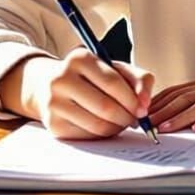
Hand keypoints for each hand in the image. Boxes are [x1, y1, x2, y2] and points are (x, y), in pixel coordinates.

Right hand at [2, 50, 154, 139]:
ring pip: (97, 125)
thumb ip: (138, 79)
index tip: (143, 109)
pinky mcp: (53, 124)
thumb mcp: (114, 68)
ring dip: (117, 128)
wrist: (49, 84)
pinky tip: (105, 127)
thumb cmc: (90, 76)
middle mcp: (62, 79)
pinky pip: (87, 136)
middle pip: (105, 107)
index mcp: (79, 58)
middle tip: (134, 120)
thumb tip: (145, 103)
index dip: (133, 99)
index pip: (113, 83)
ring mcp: (54, 103)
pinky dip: (102, 135)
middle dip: (127, 117)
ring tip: (121, 122)